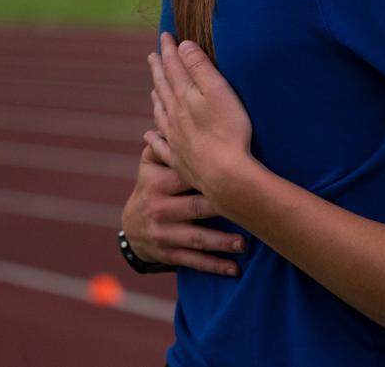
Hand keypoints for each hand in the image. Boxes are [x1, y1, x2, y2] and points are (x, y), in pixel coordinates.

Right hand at [120, 143, 243, 275]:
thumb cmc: (152, 185)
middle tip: (253, 209)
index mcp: (159, 183)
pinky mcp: (167, 254)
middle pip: (198, 208)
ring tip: (247, 243)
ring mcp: (163, 234)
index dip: (213, 175)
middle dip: (225, 209)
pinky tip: (235, 269)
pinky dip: (214, 266)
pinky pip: (193, 261)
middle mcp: (160, 209)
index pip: (190, 176)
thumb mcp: (151, 163)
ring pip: (198, 238)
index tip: (241, 172)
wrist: (131, 226)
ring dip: (223, 242)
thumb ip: (165, 142)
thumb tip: (177, 114)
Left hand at [148, 33, 255, 206]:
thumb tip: (182, 45)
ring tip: (152, 89)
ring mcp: (176, 139)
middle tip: (152, 56)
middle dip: (159, 69)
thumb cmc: (228, 130)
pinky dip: (153, 138)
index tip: (165, 35)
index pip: (174, 67)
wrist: (224, 174)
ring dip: (156, 98)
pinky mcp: (180, 160)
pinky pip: (161, 145)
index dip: (169, 51)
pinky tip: (148, 135)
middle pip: (164, 88)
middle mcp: (175, 116)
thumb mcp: (218, 91)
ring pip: (161, 114)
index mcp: (185, 97)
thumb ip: (200, 67)